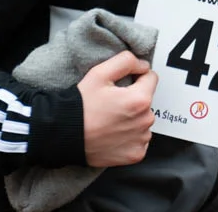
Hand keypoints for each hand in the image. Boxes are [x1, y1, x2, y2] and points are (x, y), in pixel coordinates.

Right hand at [77, 51, 157, 166]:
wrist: (66, 135)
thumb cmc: (81, 106)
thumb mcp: (99, 73)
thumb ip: (126, 61)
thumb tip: (144, 65)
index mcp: (140, 99)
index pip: (151, 78)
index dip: (136, 77)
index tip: (122, 85)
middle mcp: (145, 120)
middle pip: (147, 101)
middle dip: (133, 99)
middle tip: (112, 104)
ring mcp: (141, 139)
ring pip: (144, 120)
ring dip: (133, 118)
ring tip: (111, 120)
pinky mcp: (136, 154)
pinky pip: (140, 139)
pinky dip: (130, 136)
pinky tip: (113, 134)